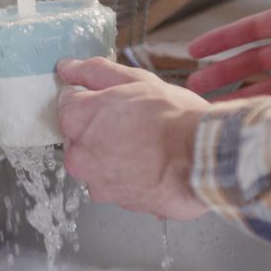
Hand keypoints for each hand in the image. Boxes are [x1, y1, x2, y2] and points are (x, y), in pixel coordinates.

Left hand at [57, 57, 209, 219]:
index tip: (113, 102)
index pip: (69, 103)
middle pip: (81, 137)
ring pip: (99, 163)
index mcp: (77, 119)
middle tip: (134, 123)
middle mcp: (79, 155)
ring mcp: (97, 183)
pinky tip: (151, 165)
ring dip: (114, 155)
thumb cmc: (172, 117)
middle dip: (101, 130)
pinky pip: (117, 184)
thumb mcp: (135, 80)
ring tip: (146, 147)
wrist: (202, 158)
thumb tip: (68, 67)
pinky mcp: (117, 202)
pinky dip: (129, 176)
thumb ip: (95, 72)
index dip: (93, 99)